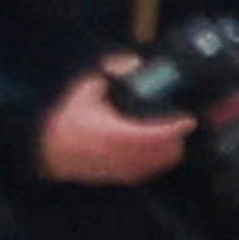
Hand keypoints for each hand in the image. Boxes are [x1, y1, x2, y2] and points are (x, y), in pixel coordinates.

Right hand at [34, 84, 198, 189]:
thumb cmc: (69, 120)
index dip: (172, 129)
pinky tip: (161, 153)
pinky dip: (158, 163)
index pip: (150, 134)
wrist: (50, 151)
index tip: (187, 120)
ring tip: (176, 138)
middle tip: (184, 125)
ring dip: (169, 152)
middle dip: (176, 140)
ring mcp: (120, 168)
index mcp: (112, 132)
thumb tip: (134, 63)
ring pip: (156, 165)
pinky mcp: (118, 177)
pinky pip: (146, 173)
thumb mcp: (86, 89)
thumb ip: (110, 73)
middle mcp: (119, 153)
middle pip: (160, 153)